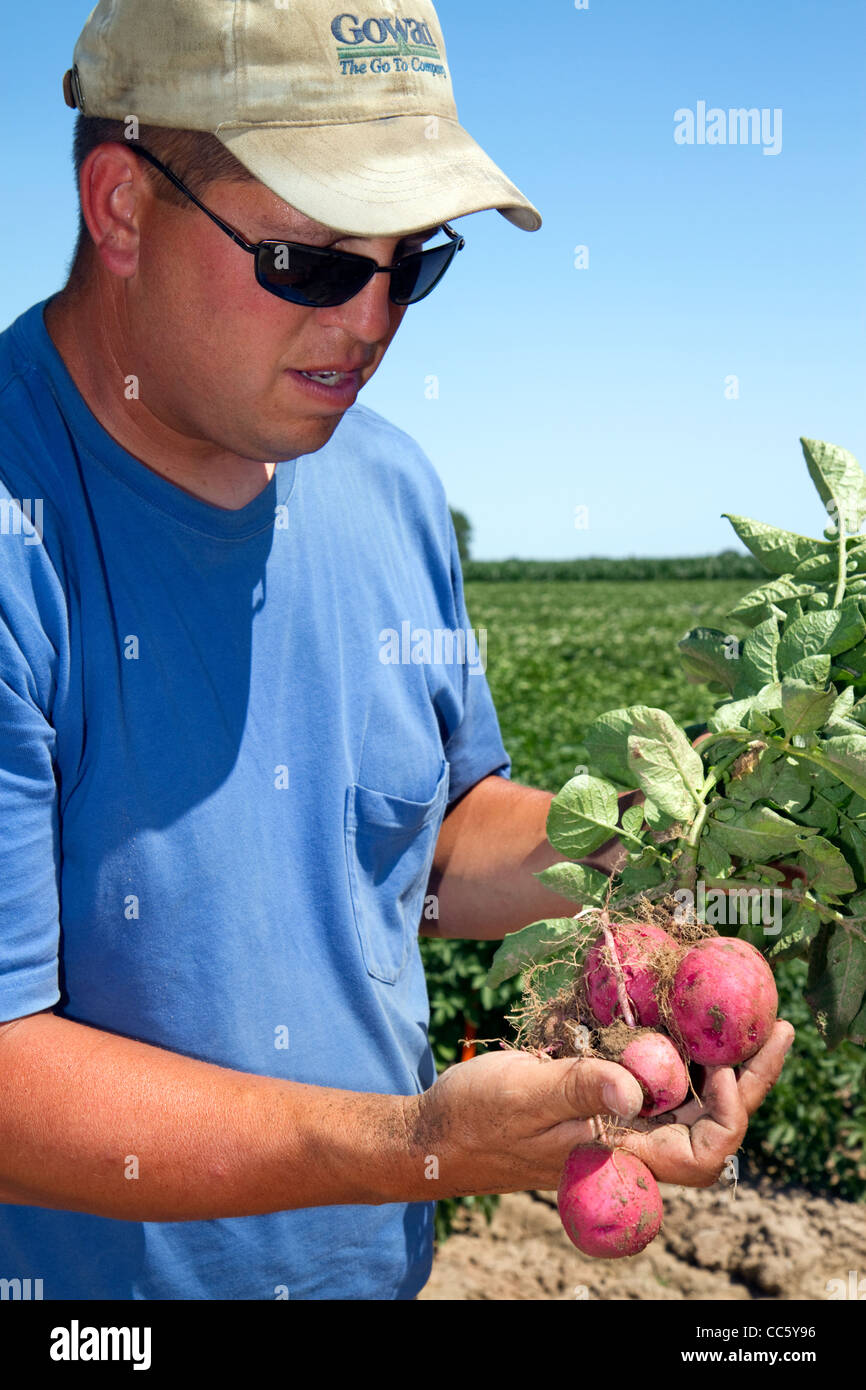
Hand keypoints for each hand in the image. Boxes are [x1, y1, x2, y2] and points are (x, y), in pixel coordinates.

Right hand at [402, 1020, 793, 1196]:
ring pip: (683, 1093)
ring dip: (713, 1055)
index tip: (723, 1064)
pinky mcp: (596, 1096)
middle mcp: (629, 1140)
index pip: (704, 1153)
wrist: (434, 1131)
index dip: (729, 1112)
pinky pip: (646, 1072)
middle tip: (773, 1025)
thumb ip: (580, 1089)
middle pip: (708, 1118)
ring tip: (739, 1011)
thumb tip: (634, 1086)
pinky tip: (672, 1006)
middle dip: (745, 1075)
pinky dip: (667, 1042)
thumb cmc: (475, 1119)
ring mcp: (614, 1119)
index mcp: (621, 1154)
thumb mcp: (524, 1096)